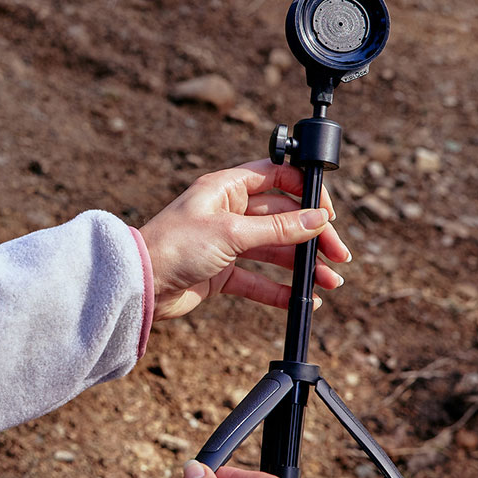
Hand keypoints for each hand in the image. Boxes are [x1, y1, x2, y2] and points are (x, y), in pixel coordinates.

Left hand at [139, 159, 350, 319]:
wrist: (139, 284)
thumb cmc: (174, 246)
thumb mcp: (232, 233)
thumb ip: (278, 228)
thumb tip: (317, 218)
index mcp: (227, 188)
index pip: (277, 178)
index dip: (305, 191)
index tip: (328, 212)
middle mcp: (229, 212)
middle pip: (283, 218)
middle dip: (312, 236)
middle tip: (338, 255)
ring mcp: (226, 243)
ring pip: (274, 250)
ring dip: (302, 265)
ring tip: (329, 281)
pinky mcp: (222, 272)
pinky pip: (258, 279)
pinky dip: (278, 290)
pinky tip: (300, 299)